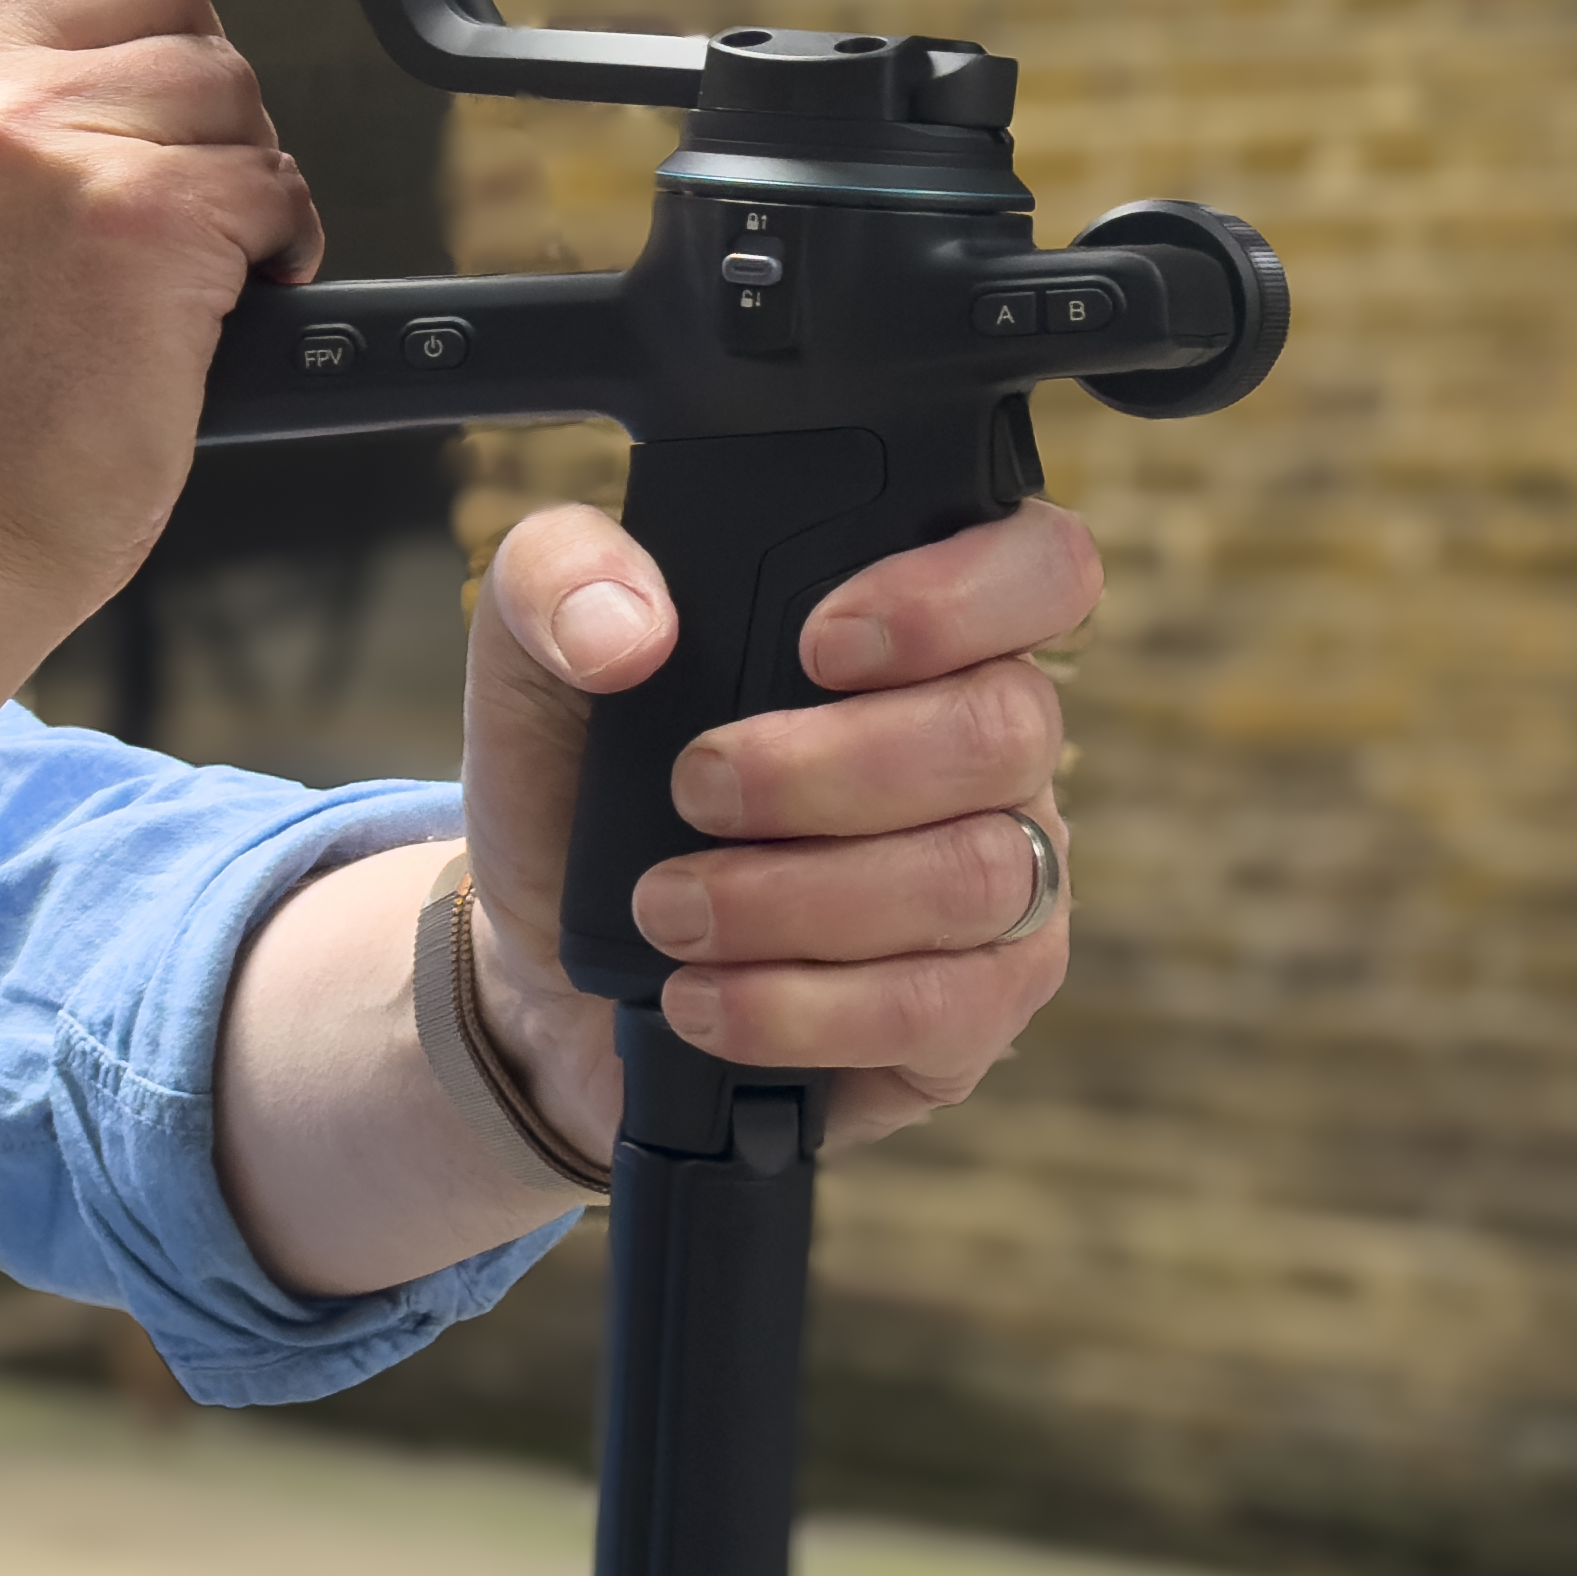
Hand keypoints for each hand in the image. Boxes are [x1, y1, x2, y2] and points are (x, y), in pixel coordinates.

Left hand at [453, 499, 1095, 1164]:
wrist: (548, 961)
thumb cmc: (581, 782)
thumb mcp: (535, 654)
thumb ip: (560, 578)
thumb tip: (629, 625)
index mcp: (923, 628)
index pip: (1041, 566)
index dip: (961, 595)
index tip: (820, 641)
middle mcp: (990, 746)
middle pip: (1003, 732)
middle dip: (831, 768)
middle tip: (695, 788)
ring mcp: (1004, 880)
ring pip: (977, 876)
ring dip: (800, 898)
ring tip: (668, 909)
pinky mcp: (976, 1009)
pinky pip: (945, 1009)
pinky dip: (806, 1007)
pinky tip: (708, 997)